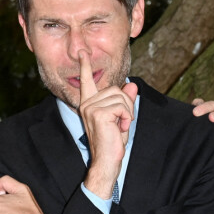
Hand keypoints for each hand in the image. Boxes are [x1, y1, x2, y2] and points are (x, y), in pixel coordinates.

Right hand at [78, 51, 136, 198]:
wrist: (107, 160)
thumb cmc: (112, 141)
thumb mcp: (121, 117)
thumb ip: (125, 100)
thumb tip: (132, 85)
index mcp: (88, 103)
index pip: (87, 81)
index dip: (85, 66)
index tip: (82, 53)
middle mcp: (86, 104)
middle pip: (116, 89)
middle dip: (126, 104)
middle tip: (121, 122)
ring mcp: (90, 108)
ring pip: (121, 97)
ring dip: (127, 112)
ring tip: (119, 126)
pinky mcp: (98, 113)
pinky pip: (122, 106)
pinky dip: (126, 117)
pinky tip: (119, 128)